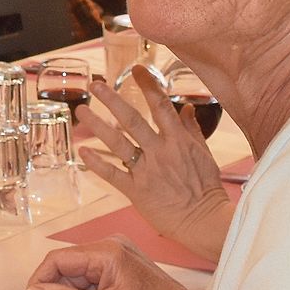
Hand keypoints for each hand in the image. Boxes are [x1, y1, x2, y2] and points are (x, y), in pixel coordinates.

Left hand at [77, 66, 234, 264]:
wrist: (205, 221)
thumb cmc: (207, 188)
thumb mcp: (204, 154)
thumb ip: (191, 129)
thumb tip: (187, 107)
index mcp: (178, 140)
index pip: (160, 105)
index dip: (148, 84)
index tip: (136, 68)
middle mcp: (160, 152)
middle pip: (132, 120)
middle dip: (112, 100)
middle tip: (95, 84)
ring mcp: (147, 171)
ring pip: (118, 143)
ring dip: (98, 126)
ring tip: (82, 111)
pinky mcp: (137, 191)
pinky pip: (113, 174)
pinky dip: (97, 163)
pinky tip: (83, 151)